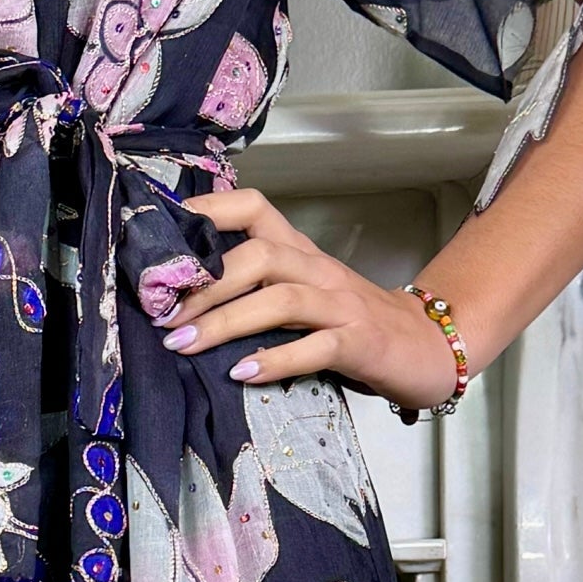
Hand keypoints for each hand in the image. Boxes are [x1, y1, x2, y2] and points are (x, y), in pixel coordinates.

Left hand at [169, 186, 466, 412]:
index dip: (205, 214)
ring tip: (185, 345)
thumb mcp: (299, 294)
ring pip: (280, 298)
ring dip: (226, 322)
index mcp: (298, 251)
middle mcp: (317, 269)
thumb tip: (177, 297)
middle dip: (204, 286)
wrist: (424, 347)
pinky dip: (275, 360)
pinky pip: (315, 347)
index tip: (158, 238)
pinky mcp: (359, 343)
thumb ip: (253, 287)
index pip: (252, 207)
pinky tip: (242, 374)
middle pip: (257, 256)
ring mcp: (341, 305)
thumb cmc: (349, 323)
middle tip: (162, 316)